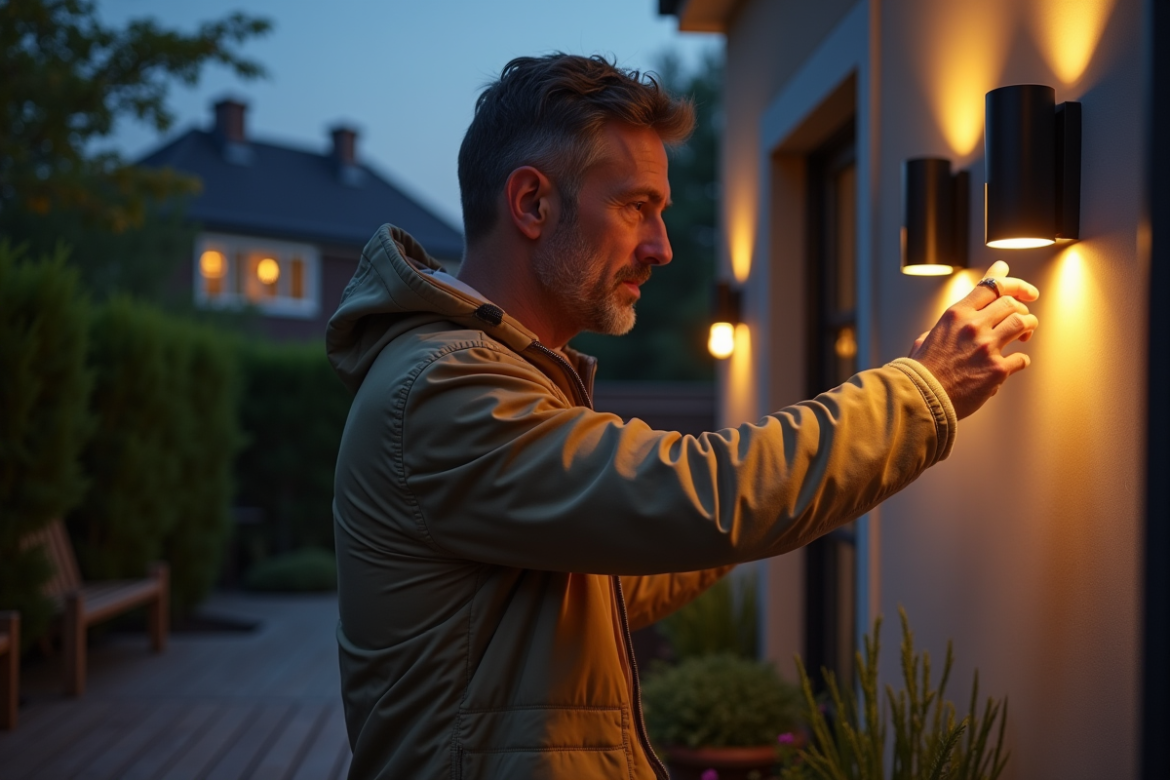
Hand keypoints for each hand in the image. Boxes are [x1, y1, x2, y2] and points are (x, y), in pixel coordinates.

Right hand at [909, 261, 1038, 419]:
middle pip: (1011, 303)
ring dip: (1029, 327)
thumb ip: (948, 323)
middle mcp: (973, 326)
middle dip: (1022, 309)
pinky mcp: (997, 369)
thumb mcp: (929, 335)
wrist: (922, 397)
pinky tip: (1014, 364)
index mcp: (956, 314)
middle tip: (1024, 319)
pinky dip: (1021, 361)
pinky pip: (1022, 358)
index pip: (992, 286)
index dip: (1015, 284)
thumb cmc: (922, 370)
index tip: (1027, 292)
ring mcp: (987, 347)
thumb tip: (958, 315)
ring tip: (1025, 335)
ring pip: (1023, 323)